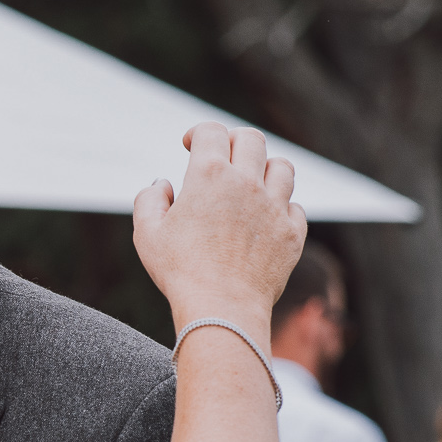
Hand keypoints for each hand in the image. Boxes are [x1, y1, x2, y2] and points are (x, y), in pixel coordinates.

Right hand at [133, 123, 305, 332]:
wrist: (221, 309)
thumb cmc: (180, 272)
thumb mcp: (146, 234)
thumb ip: (149, 200)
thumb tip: (163, 184)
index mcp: (209, 175)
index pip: (210, 131)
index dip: (198, 133)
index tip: (189, 145)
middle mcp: (247, 183)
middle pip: (251, 139)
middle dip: (233, 142)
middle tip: (222, 157)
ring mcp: (275, 207)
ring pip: (282, 167)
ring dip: (265, 169)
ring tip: (251, 184)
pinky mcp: (292, 234)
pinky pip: (295, 207)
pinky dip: (281, 207)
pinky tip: (265, 219)